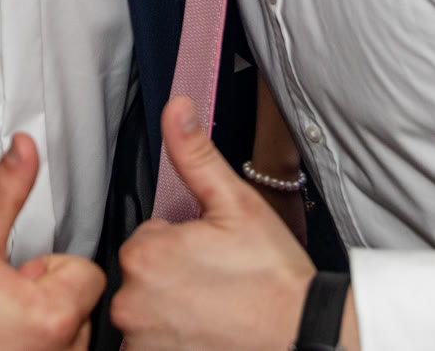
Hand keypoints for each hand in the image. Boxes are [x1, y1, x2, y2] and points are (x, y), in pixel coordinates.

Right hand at [0, 133, 104, 350]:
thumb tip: (24, 148)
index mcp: (53, 314)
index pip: (86, 272)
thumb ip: (5, 192)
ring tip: (6, 324)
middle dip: (49, 293)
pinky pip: (63, 350)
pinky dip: (45, 345)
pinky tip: (10, 342)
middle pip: (82, 300)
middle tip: (7, 300)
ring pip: (74, 328)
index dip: (49, 268)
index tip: (18, 277)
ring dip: (48, 322)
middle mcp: (65, 350)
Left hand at [113, 99, 341, 350]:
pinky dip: (170, 340)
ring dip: (169, 311)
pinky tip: (204, 332)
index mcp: (144, 254)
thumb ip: (195, 155)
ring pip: (145, 313)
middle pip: (141, 277)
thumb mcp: (236, 203)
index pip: (146, 239)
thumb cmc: (274, 278)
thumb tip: (176, 108)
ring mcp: (139, 341)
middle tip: (214, 283)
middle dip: (171, 277)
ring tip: (212, 310)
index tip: (209, 256)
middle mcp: (131, 302)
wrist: (302, 335)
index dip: (180, 244)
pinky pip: (147, 346)